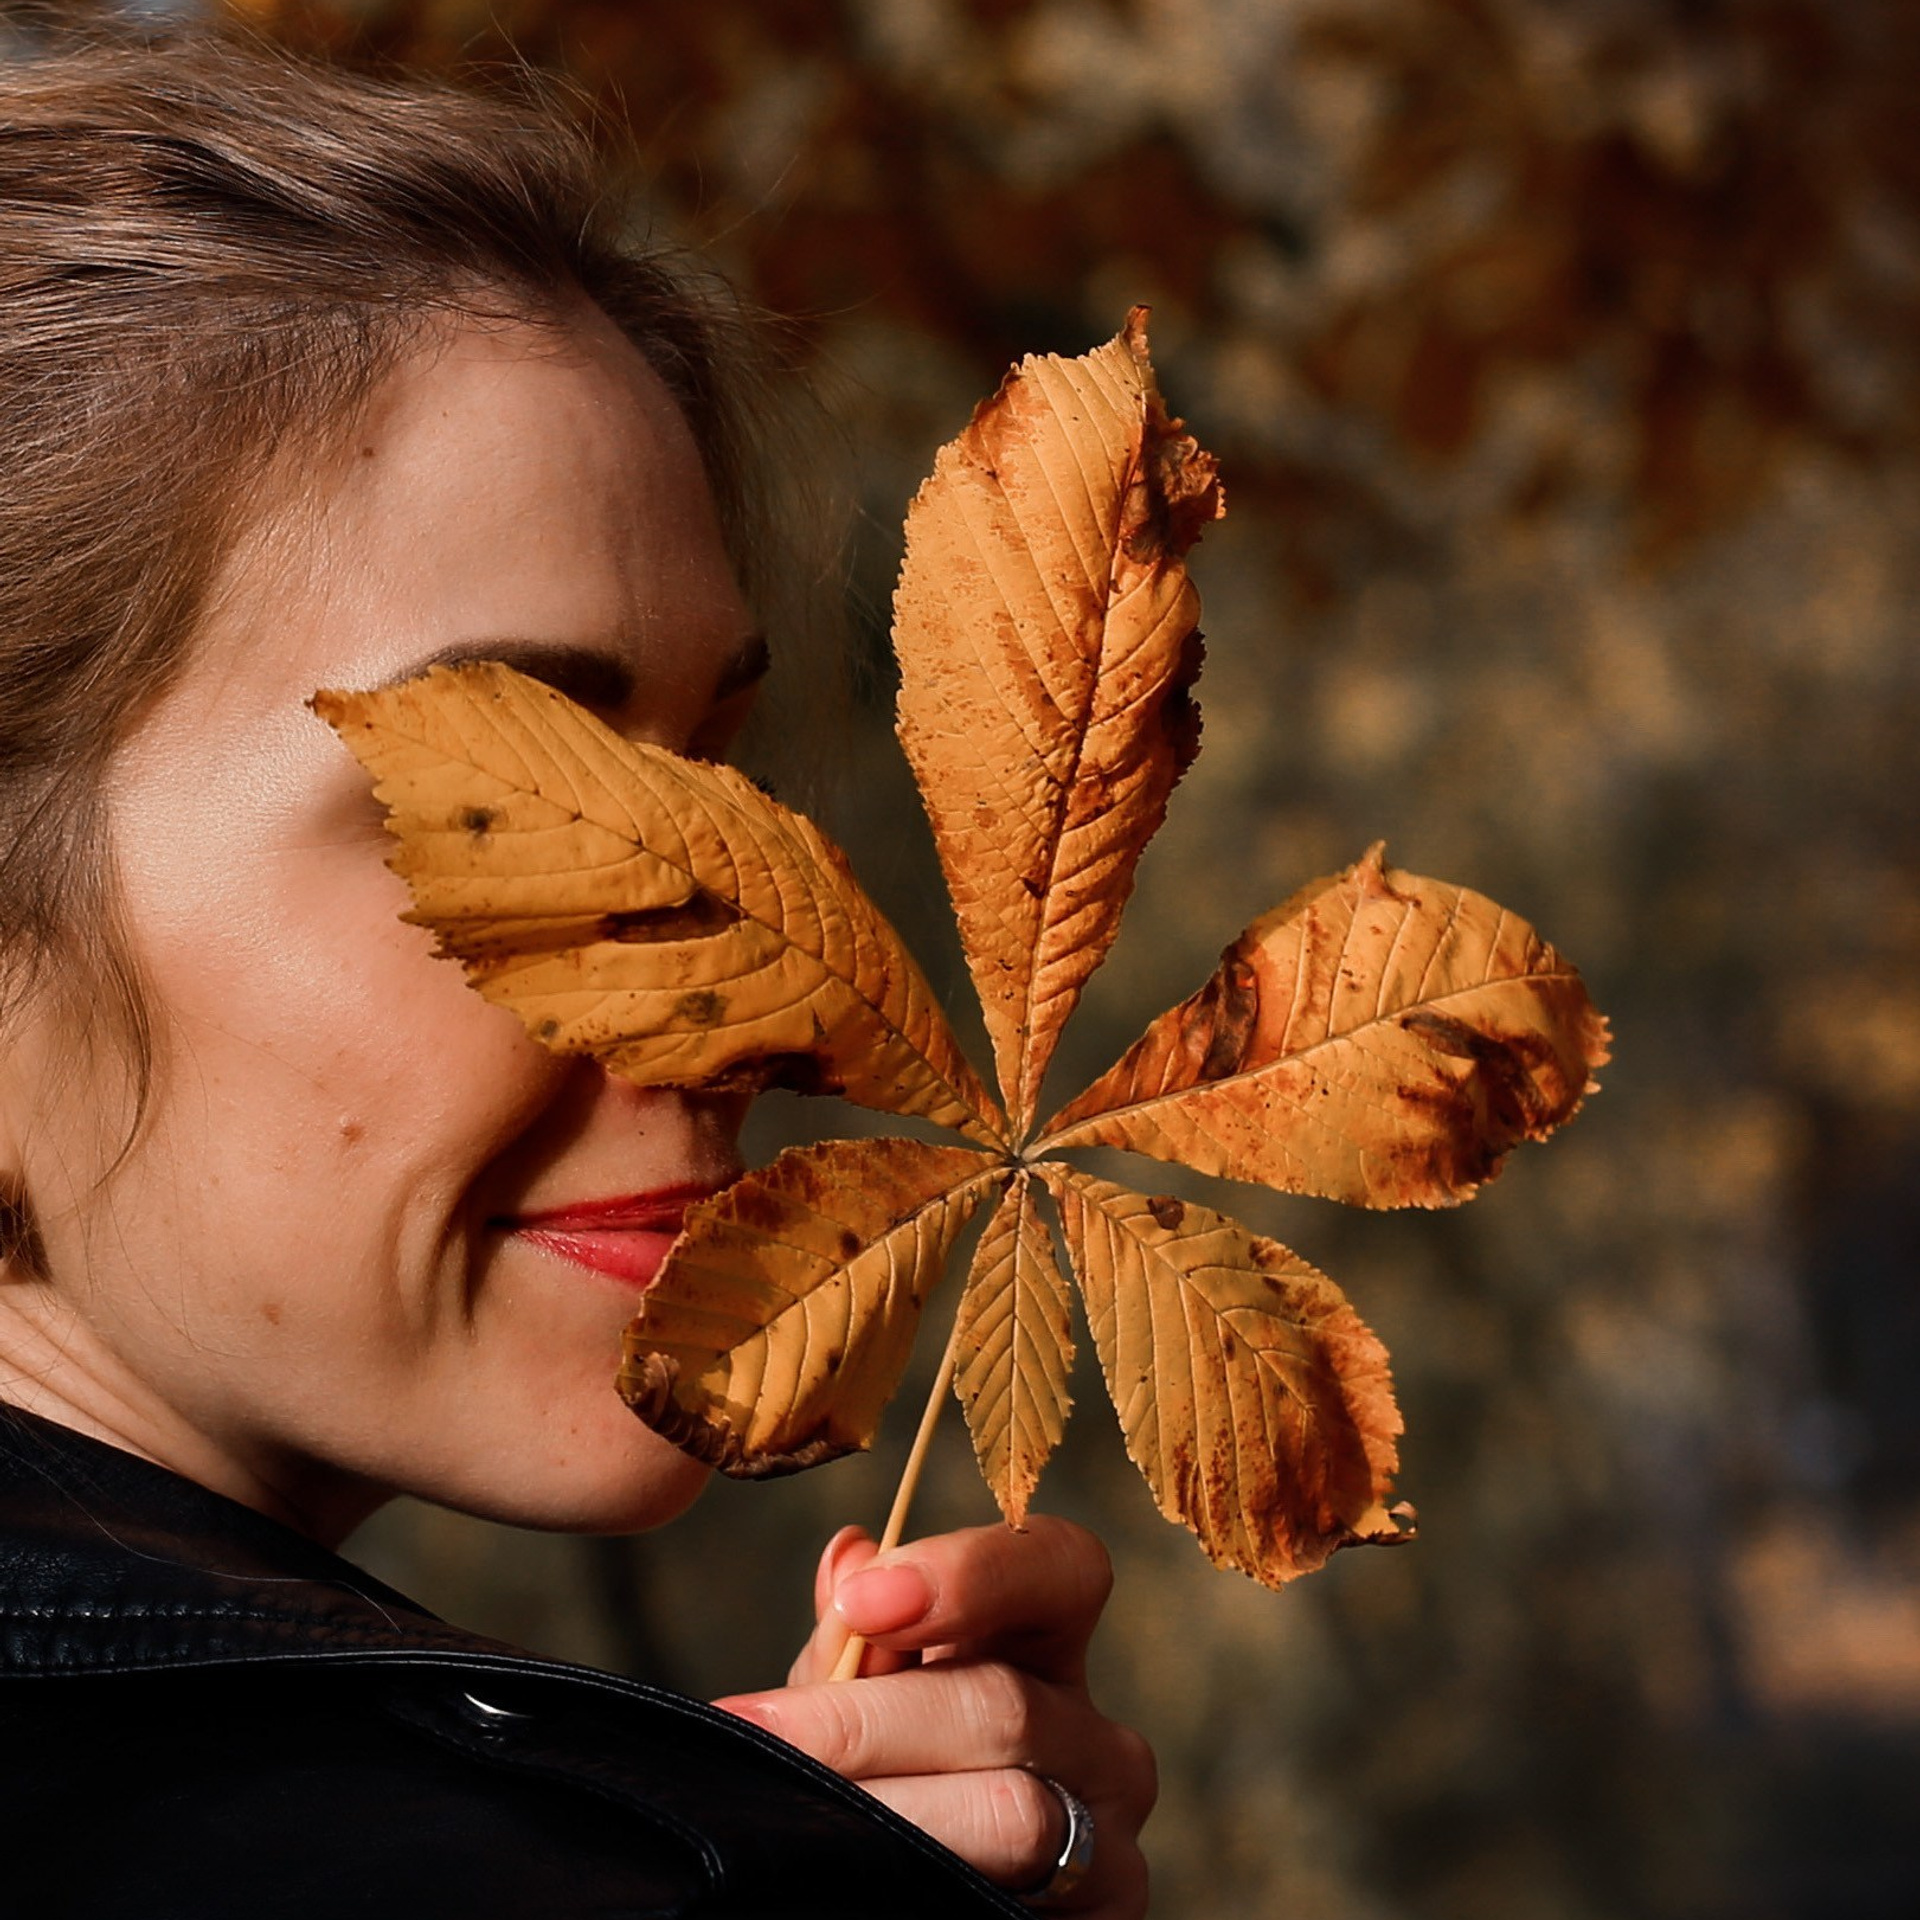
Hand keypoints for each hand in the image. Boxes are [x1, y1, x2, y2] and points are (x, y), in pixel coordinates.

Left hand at [713, 1517, 1153, 1916]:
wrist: (905, 1903)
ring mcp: (1110, 1842)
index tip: (862, 1601)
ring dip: (887, 1812)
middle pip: (1006, 1704)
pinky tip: (857, 1879)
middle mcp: (1100, 1740)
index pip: (1062, 1568)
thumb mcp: (859, 1708)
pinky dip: (920, 1884)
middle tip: (762, 1729)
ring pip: (1014, 1814)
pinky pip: (1007, 1900)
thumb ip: (855, 1641)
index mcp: (1048, 1654)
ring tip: (791, 1816)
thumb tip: (850, 1556)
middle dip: (868, 1721)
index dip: (972, 1572)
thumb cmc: (883, 1789)